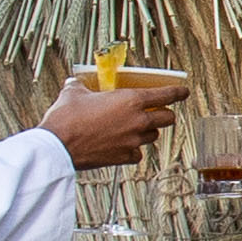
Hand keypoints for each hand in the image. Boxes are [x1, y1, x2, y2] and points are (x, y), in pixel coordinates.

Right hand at [37, 71, 185, 171]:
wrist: (57, 146)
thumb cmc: (66, 118)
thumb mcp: (73, 93)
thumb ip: (80, 86)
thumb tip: (75, 83)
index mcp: (131, 100)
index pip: (166, 94)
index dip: (178, 92)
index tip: (184, 91)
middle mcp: (138, 121)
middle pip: (168, 118)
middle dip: (165, 114)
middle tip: (157, 112)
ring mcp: (133, 141)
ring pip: (153, 136)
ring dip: (148, 132)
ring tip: (134, 128)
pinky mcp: (124, 157)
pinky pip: (137, 153)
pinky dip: (132, 150)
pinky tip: (122, 146)